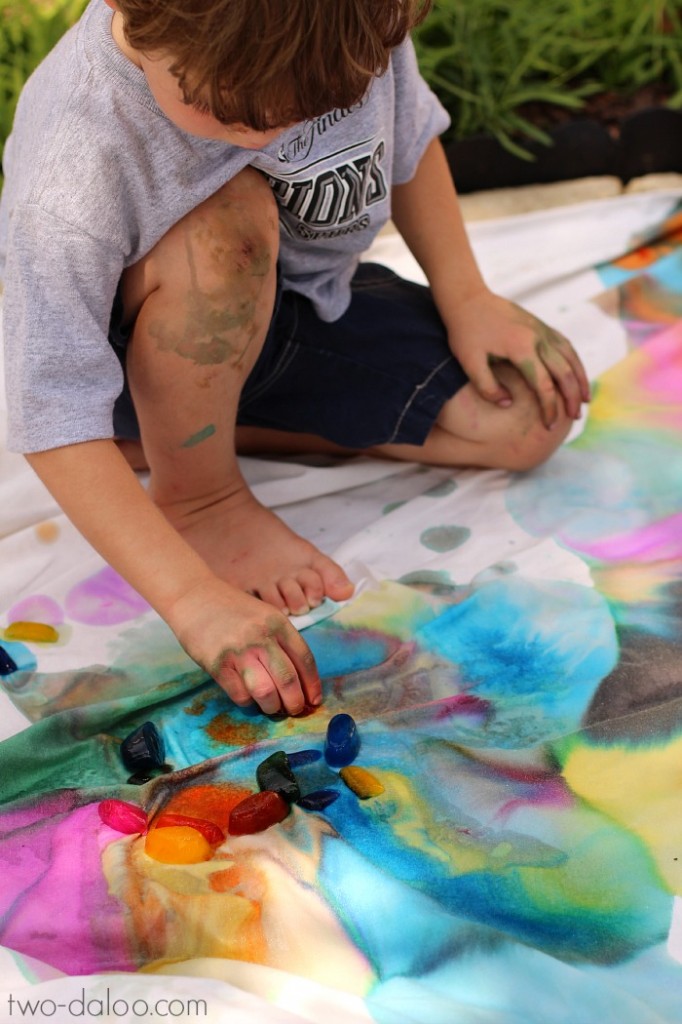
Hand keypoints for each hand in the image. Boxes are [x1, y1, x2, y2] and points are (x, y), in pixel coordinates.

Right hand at [167, 577, 321, 715]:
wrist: (193, 595)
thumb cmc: (231, 608)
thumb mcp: (264, 615)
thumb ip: (280, 641)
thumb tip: (297, 679)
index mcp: (278, 623)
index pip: (305, 660)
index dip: (312, 685)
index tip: (313, 700)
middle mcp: (262, 637)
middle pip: (288, 680)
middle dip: (295, 703)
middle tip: (293, 710)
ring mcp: (239, 651)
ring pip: (266, 693)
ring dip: (272, 707)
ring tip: (271, 707)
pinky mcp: (217, 664)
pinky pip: (240, 695)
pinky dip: (248, 703)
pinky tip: (248, 698)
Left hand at [447, 289, 590, 427]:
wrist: (468, 299)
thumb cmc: (465, 332)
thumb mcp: (468, 363)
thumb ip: (487, 387)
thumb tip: (509, 405)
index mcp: (521, 349)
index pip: (543, 386)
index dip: (549, 408)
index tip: (550, 425)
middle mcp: (537, 338)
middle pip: (564, 372)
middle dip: (571, 398)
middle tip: (575, 418)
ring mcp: (542, 330)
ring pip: (570, 357)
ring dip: (580, 379)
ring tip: (585, 400)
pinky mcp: (541, 325)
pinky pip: (565, 345)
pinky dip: (574, 361)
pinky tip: (576, 374)